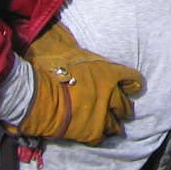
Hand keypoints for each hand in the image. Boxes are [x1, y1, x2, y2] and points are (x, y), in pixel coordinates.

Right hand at [13, 22, 143, 143]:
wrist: (37, 95)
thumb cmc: (49, 69)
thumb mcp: (66, 49)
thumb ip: (76, 47)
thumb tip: (67, 33)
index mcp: (108, 73)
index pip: (133, 78)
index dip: (133, 82)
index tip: (132, 85)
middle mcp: (110, 94)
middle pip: (126, 104)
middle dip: (124, 106)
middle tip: (121, 109)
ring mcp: (102, 114)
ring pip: (117, 123)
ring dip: (114, 122)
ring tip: (112, 124)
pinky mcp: (92, 131)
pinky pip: (103, 136)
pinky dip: (100, 134)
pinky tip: (97, 133)